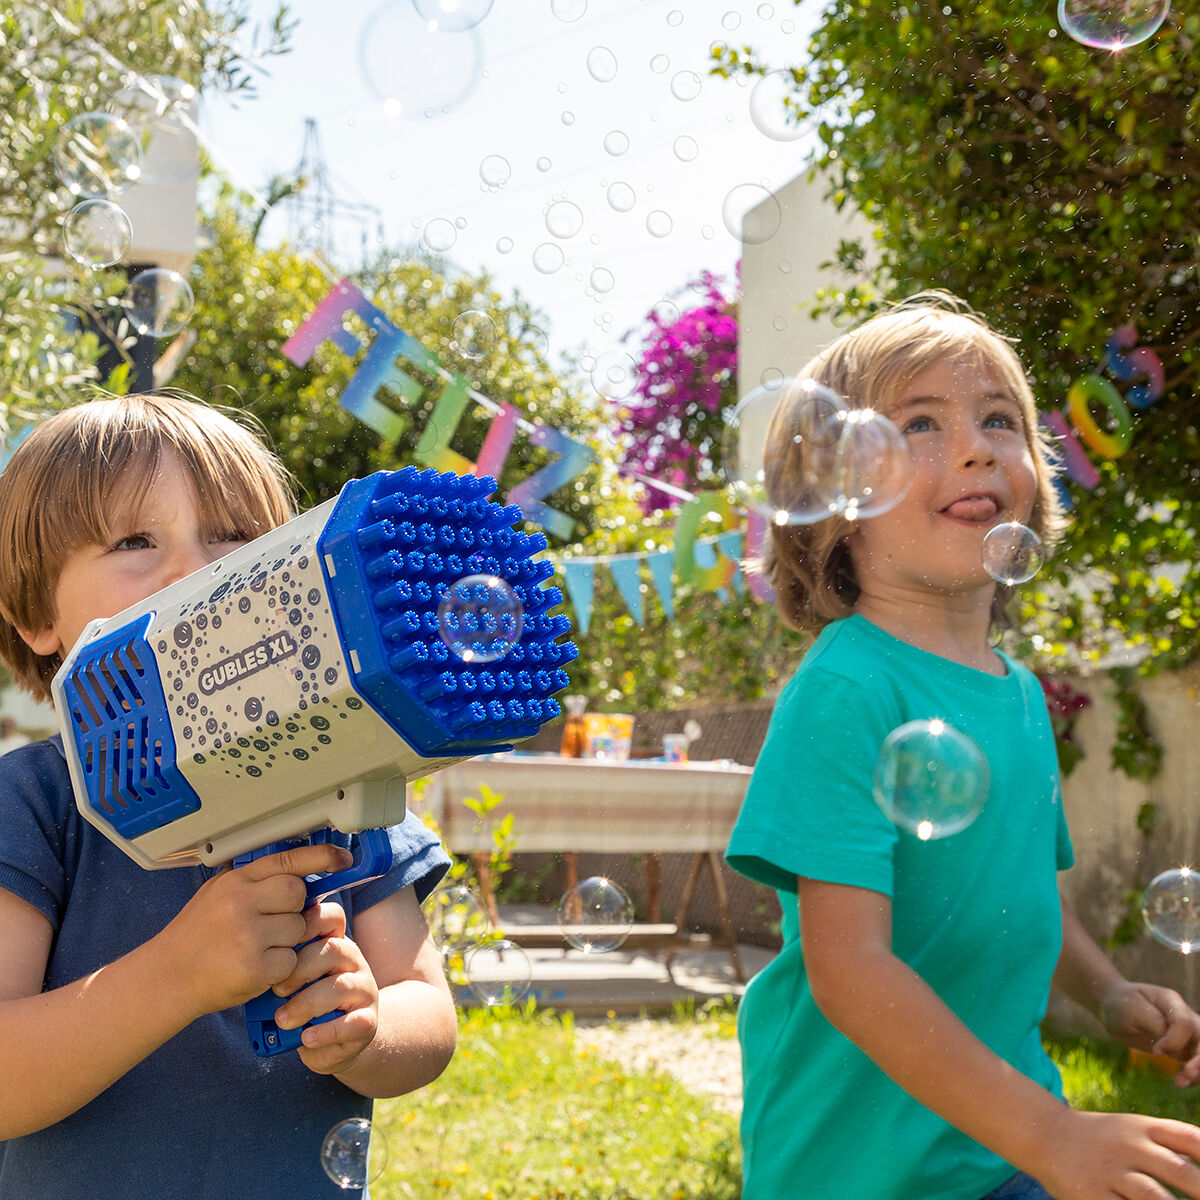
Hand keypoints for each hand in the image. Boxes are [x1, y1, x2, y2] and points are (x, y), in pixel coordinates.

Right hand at [155, 843, 353, 1019]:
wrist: (167, 977)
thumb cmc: (195, 935)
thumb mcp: (217, 893)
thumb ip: (253, 881)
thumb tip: (297, 868)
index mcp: (235, 882)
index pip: (287, 861)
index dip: (321, 857)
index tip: (342, 858)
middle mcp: (241, 903)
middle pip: (299, 894)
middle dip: (293, 909)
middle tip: (272, 923)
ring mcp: (248, 936)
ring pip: (298, 929)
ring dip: (287, 941)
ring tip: (258, 947)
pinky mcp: (255, 968)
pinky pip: (291, 961)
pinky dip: (281, 968)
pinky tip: (257, 967)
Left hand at [271, 901, 380, 1076]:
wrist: (337, 1042)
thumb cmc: (307, 1006)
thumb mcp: (295, 983)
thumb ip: (284, 971)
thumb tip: (256, 968)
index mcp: (336, 945)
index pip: (332, 917)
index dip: (308, 923)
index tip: (280, 943)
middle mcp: (354, 962)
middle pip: (333, 950)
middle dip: (299, 969)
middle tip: (276, 990)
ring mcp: (365, 991)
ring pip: (340, 986)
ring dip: (306, 1004)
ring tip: (283, 1020)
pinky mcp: (368, 1021)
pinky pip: (352, 1023)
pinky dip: (325, 1031)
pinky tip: (306, 1038)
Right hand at [1036, 1107, 1199, 1199]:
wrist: (1044, 1134)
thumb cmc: (1101, 1138)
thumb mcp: (1132, 1130)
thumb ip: (1169, 1147)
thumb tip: (1199, 1165)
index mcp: (1143, 1128)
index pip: (1189, 1137)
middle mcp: (1129, 1146)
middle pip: (1178, 1170)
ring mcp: (1110, 1171)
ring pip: (1154, 1196)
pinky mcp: (1092, 1194)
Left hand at [1099, 981, 1199, 1087]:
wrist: (1114, 1007)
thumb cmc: (1121, 1004)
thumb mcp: (1132, 1009)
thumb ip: (1155, 1024)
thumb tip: (1172, 1047)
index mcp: (1171, 1001)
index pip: (1185, 1023)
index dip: (1174, 1040)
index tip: (1156, 1051)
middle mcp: (1185, 1015)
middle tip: (1188, 1074)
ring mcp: (1186, 1032)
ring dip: (1198, 1070)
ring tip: (1181, 1083)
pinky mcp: (1183, 1047)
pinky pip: (1195, 1062)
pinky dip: (1193, 1075)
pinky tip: (1181, 1082)